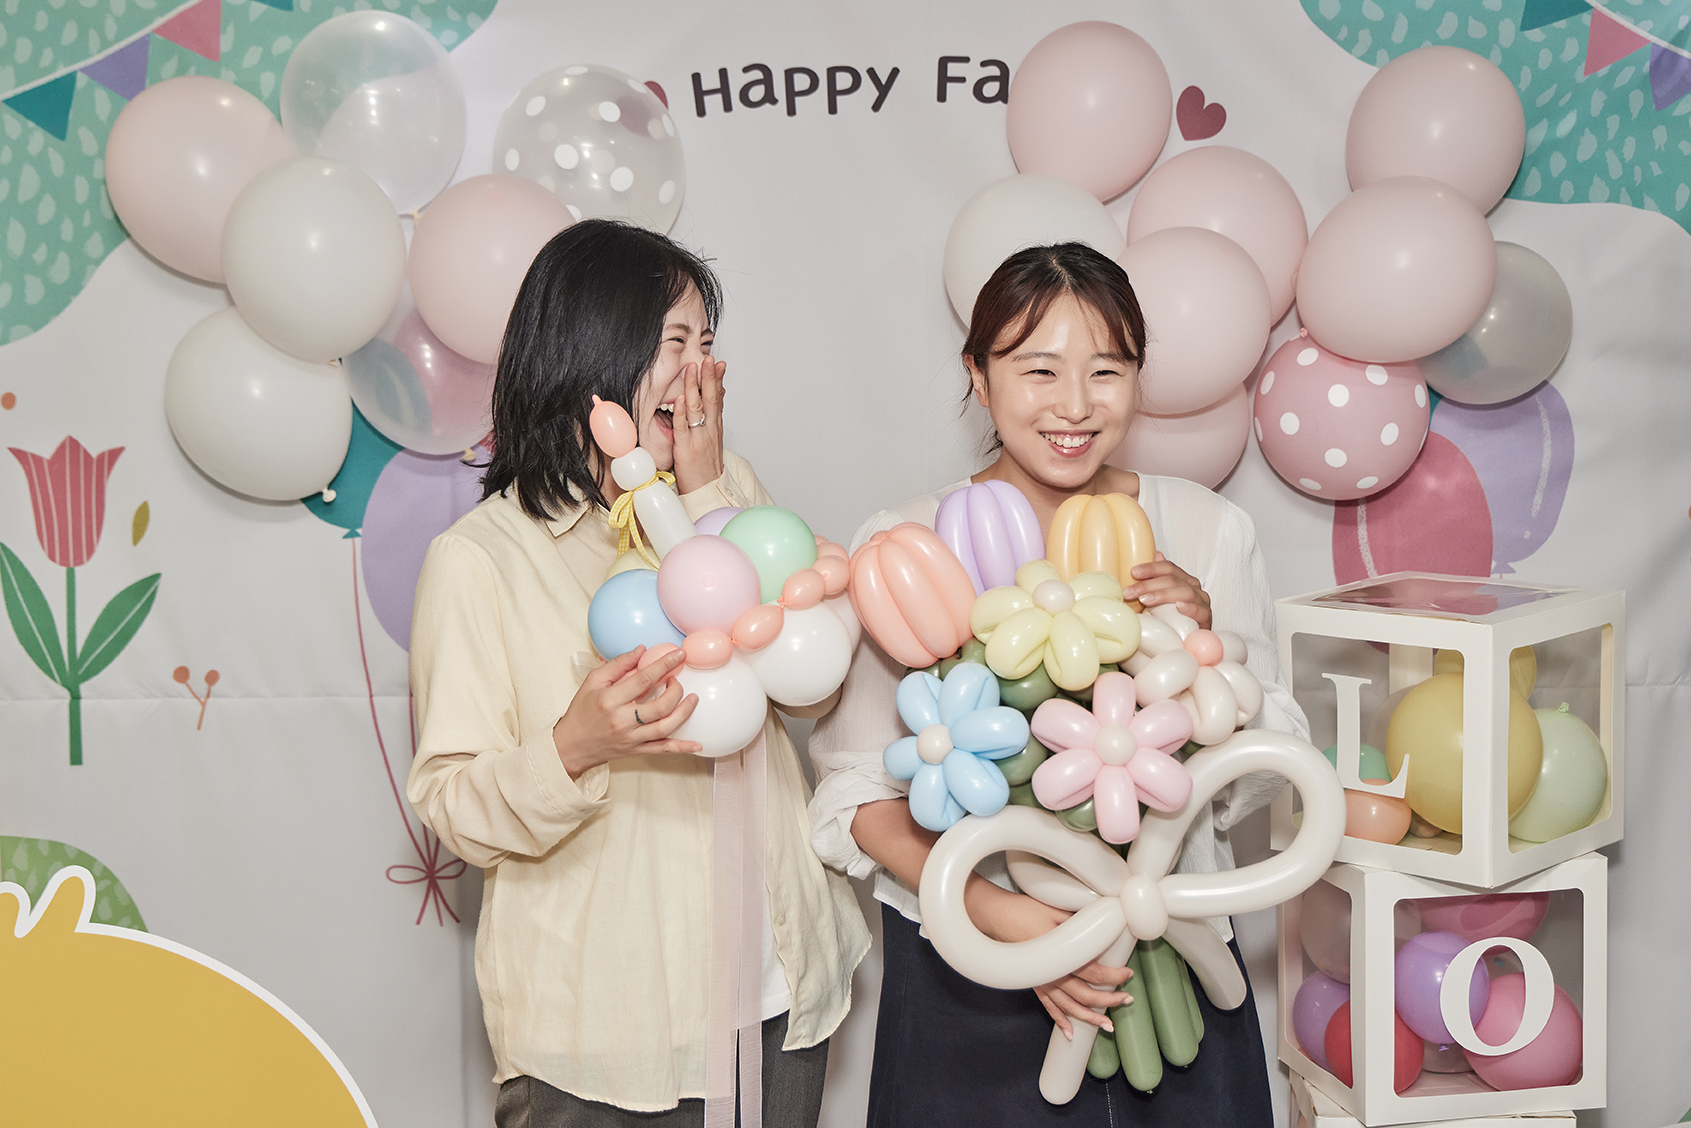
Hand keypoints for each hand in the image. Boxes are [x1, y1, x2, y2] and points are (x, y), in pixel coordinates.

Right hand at [552, 646, 701, 776]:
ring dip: (684, 712)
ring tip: (692, 698)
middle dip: (676, 690)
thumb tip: (641, 650)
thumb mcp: (592, 682)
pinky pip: (663, 750)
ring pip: (666, 727)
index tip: (679, 655)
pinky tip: (697, 744)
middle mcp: (623, 721)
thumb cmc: (581, 711)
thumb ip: (617, 665)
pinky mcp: (636, 751)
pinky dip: (681, 748)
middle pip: (660, 705)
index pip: (643, 679)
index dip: (664, 665)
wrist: (570, 746)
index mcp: (610, 700)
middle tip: (677, 679)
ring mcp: (631, 738)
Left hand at [671, 358, 725, 493]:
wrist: (708, 492)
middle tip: (709, 359)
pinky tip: (681, 398)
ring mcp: (698, 438)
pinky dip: (681, 412)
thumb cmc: (706, 469)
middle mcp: (710, 430)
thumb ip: (713, 420)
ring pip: (697, 408)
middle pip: (710, 399)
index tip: (718, 363)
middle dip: (709, 377)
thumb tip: (716, 400)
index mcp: (715, 428)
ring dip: (695, 387)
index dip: (718, 380)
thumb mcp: (713, 441)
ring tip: (693, 368)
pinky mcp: (685, 448)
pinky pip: (683, 427)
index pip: (718, 399)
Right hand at [962, 878, 1132, 1037]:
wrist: (996, 916)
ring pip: (1069, 1007)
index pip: (1094, 973)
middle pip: (1085, 995)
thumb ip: (1079, 922)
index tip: (1127, 974)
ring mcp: (1042, 981)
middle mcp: (1052, 974)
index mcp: (1061, 956)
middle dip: (1109, 1001)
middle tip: (1126, 1001)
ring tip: (1107, 1026)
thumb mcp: (1057, 911)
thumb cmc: (1025, 911)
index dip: (1114, 977)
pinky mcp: (1034, 982)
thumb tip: (1103, 926)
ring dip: (1089, 1018)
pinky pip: (1049, 1007)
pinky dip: (1060, 1020)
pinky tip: (1070, 1032)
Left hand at [1123, 552, 1211, 629]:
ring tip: (1145, 600)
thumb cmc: (1170, 618)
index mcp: (1182, 580)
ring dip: (1163, 595)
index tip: (1133, 572)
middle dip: (1148, 585)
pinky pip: (1200, 610)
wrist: (1185, 640)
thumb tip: (1156, 553)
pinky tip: (1178, 607)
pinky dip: (1190, 607)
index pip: (1168, 568)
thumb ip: (1157, 577)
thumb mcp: (1157, 598)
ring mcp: (1201, 602)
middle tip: (1130, 592)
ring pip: (1185, 592)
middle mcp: (1194, 588)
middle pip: (1173, 579)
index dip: (1151, 568)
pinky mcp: (1206, 618)